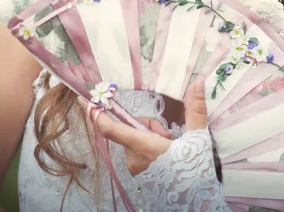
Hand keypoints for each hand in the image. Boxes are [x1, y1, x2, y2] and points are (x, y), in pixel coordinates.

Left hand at [78, 80, 206, 175]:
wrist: (197, 202)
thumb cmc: (195, 172)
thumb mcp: (197, 139)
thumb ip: (195, 109)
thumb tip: (198, 83)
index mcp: (143, 147)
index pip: (111, 129)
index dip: (96, 114)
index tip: (85, 101)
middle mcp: (134, 158)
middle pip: (131, 129)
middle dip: (149, 125)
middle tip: (169, 135)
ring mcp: (136, 168)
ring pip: (137, 140)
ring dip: (152, 137)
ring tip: (172, 148)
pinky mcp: (140, 175)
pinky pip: (139, 151)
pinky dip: (151, 148)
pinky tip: (167, 156)